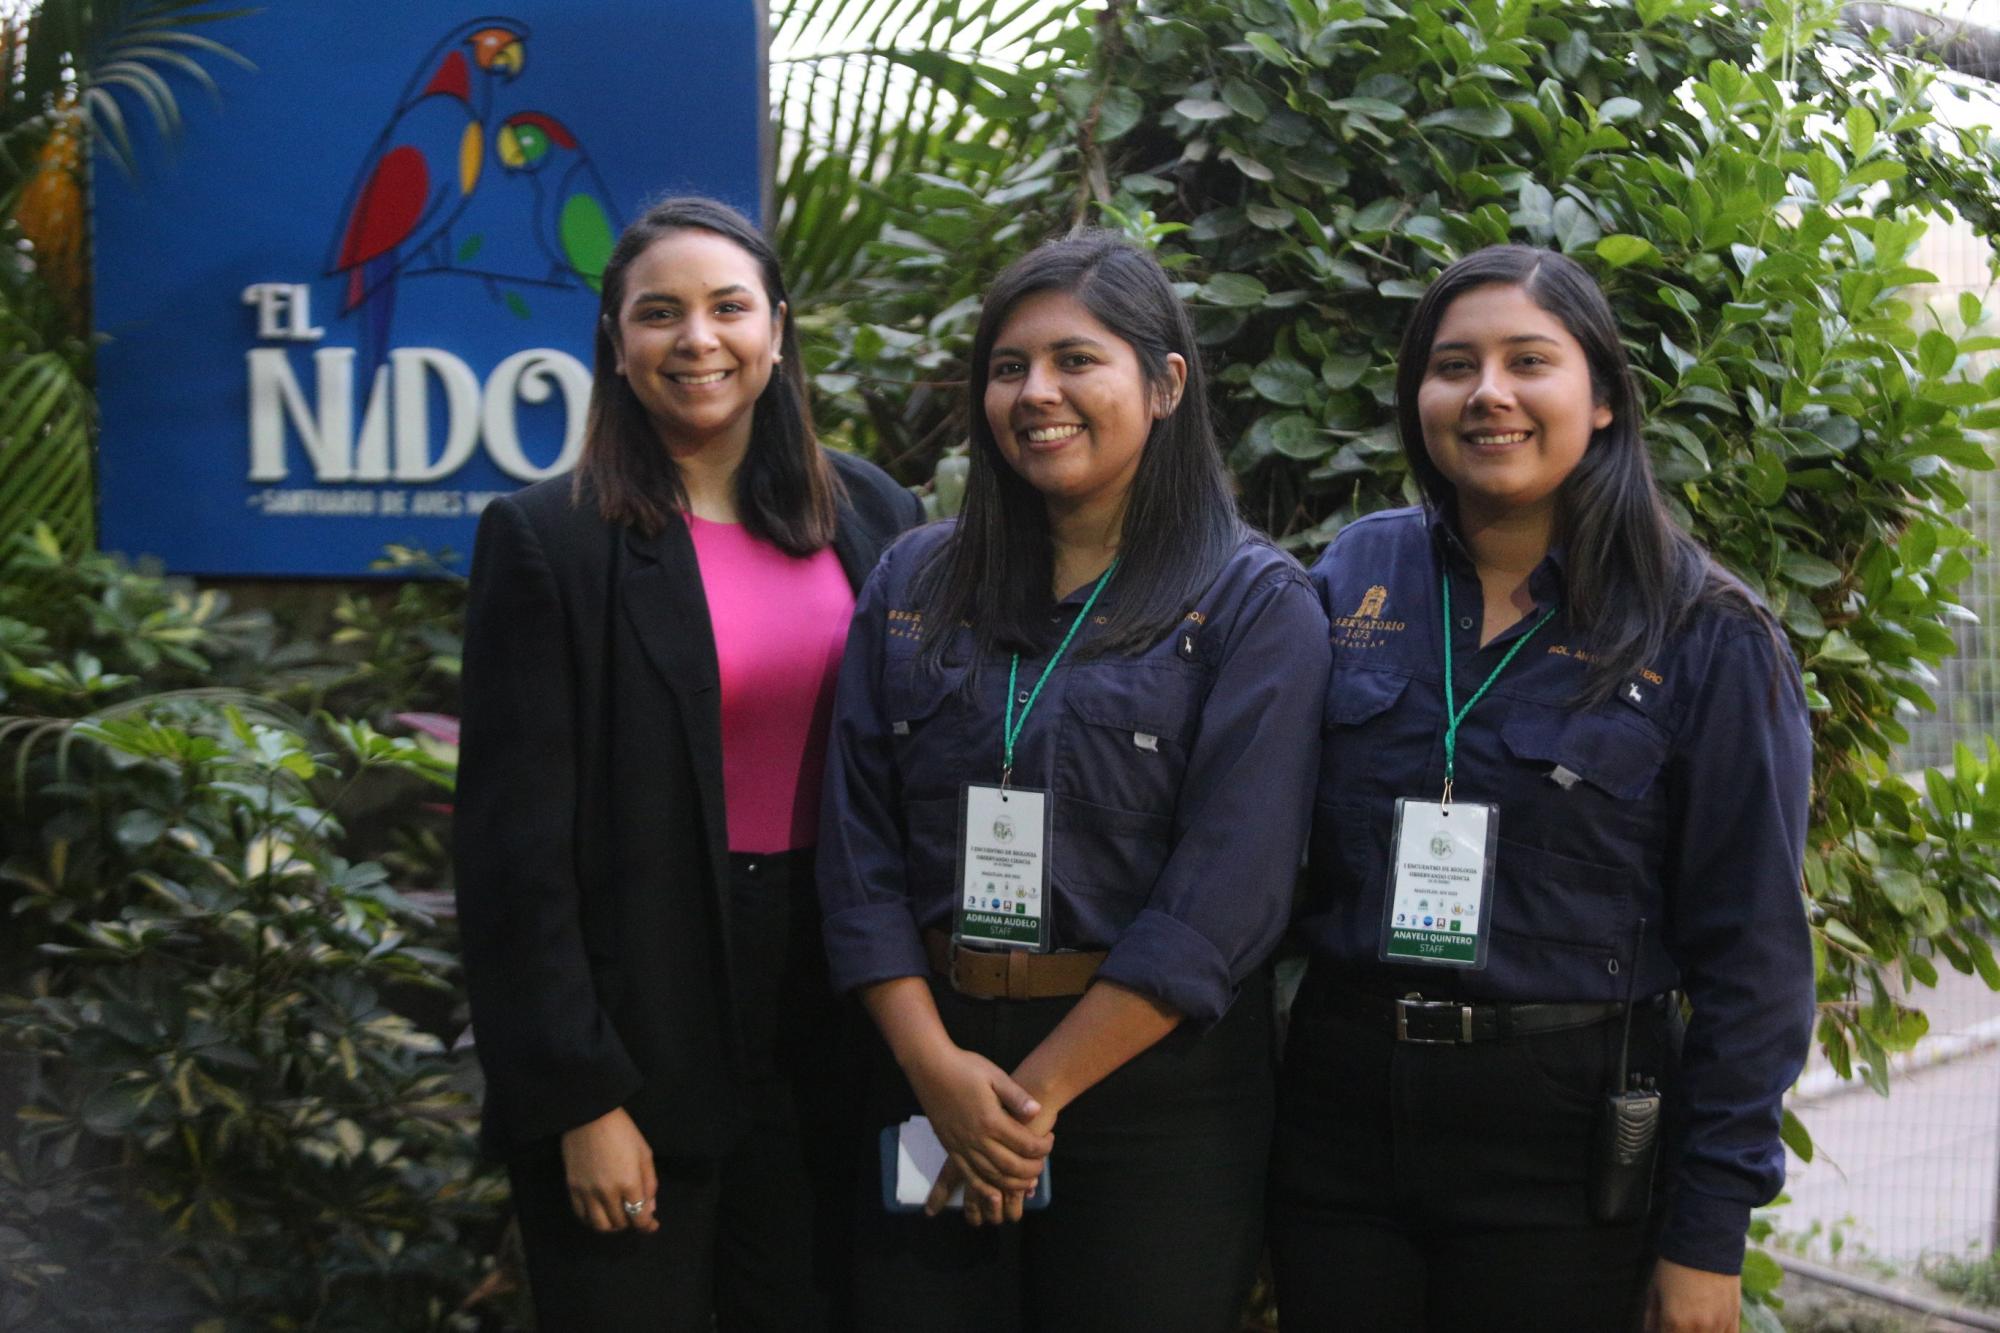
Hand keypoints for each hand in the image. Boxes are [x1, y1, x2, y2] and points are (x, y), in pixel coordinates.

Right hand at [559, 1107, 657, 1233]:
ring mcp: (587, 1192)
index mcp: (629, 1183)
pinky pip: (581, 1215)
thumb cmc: (623, 1131)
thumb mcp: (644, 1153)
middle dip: (631, 1223)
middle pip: (620, 1223)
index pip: (639, 1217)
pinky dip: (592, 1220)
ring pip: (599, 1225)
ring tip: (617, 1217)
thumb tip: (650, 1209)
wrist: (590, 1116)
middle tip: (634, 1214)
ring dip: (611, 1226)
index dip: (647, 1226)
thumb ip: (649, 1184)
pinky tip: (599, 1213)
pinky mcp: (572, 1188)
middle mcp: (607, 1193)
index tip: (652, 1225)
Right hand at [906, 1044, 1052, 1213]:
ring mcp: (962, 1147)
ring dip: (1013, 1184)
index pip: (1026, 1144)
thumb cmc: (964, 1068)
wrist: (929, 1068)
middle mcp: (977, 1139)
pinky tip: (996, 1193)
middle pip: (1011, 1167)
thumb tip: (1038, 1111)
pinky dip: (986, 1190)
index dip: (1043, 1147)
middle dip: (1032, 1170)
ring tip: (1027, 1181)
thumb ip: (1016, 1096)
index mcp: (991, 1120)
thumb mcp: (995, 1075)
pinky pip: (970, 1178)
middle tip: (1042, 1163)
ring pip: (992, 1177)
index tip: (1050, 1140)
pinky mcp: (951, 1150)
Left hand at [1643, 1257, 1739, 1332]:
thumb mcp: (1654, 1290)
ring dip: (1697, 1332)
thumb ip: (1651, 1318)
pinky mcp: (1734, 1319)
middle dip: (1677, 1331)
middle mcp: (1699, 1328)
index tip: (1660, 1328)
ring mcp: (1719, 1325)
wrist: (1705, 1244)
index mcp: (1675, 1321)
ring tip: (1689, 1322)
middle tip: (1675, 1323)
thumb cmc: (1674, 1265)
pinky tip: (1708, 1327)